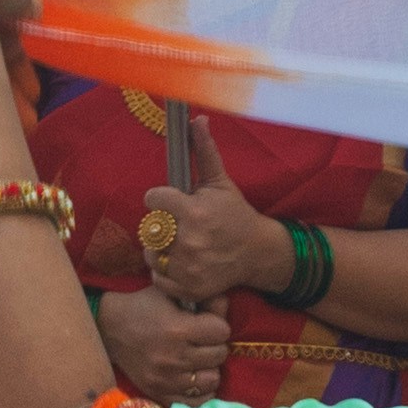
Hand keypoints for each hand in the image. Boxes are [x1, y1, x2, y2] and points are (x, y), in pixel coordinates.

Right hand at [95, 282, 233, 403]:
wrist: (108, 328)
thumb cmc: (143, 306)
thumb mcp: (171, 294)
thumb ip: (203, 300)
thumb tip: (225, 306)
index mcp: (178, 329)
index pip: (222, 332)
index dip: (217, 325)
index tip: (206, 323)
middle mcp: (174, 358)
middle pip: (220, 355)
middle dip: (214, 345)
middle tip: (202, 341)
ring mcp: (166, 380)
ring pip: (212, 380)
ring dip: (208, 368)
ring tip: (197, 359)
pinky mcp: (159, 394)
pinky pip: (196, 401)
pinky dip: (198, 390)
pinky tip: (191, 376)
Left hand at [141, 164, 281, 308]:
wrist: (257, 252)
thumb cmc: (235, 214)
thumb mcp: (220, 182)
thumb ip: (205, 151)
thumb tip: (196, 119)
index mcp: (195, 211)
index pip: (153, 199)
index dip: (160, 198)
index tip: (170, 201)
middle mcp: (190, 240)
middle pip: (150, 228)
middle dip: (161, 225)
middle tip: (178, 226)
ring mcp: (189, 267)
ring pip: (151, 254)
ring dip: (159, 249)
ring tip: (177, 244)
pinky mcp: (190, 288)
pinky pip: (158, 279)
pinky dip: (163, 273)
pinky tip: (179, 263)